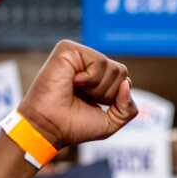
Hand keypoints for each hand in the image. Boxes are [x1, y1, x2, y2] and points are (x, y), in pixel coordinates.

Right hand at [16, 40, 136, 148]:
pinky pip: (99, 61)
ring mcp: (78, 56)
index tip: (92, 105)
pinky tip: (74, 82)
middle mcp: (87, 64)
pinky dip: (91, 78)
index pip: (123, 79)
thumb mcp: (110, 123)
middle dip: (107, 93)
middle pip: (121, 72)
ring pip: (112, 67)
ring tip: (77, 90)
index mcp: (96, 78)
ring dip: (98, 88)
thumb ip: (128, 109)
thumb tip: (127, 84)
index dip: (114, 98)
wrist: (49, 127)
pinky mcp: (68, 49)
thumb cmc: (73, 126)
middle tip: (83, 98)